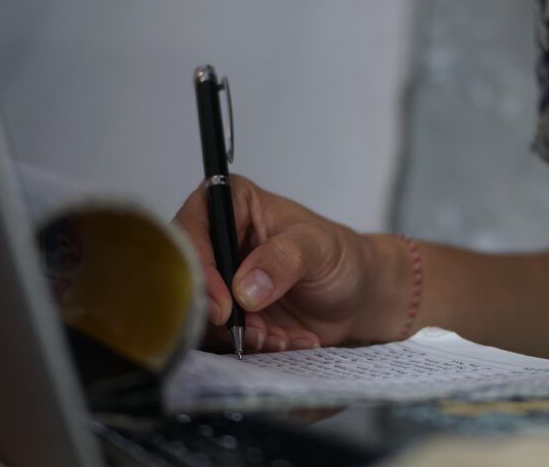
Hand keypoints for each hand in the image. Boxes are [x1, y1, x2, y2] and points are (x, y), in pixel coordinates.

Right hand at [173, 174, 396, 352]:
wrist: (357, 295)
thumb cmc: (340, 256)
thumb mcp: (318, 247)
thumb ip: (284, 260)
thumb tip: (245, 288)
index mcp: (234, 203)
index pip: (193, 230)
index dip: (199, 270)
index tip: (223, 306)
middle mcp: (220, 239)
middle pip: (190, 277)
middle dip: (220, 314)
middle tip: (254, 333)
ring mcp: (222, 279)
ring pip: (204, 312)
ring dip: (241, 334)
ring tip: (280, 336)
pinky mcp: (230, 313)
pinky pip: (224, 336)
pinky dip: (255, 345)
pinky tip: (287, 340)